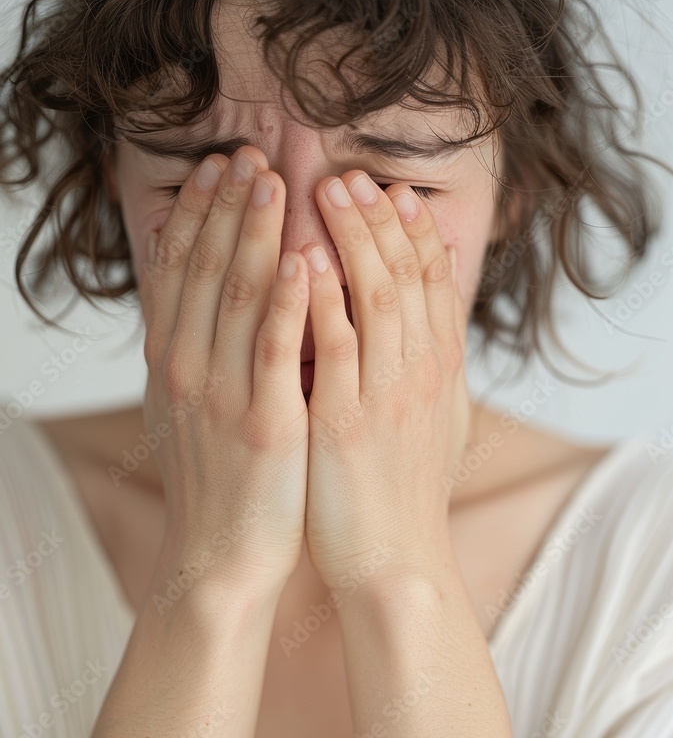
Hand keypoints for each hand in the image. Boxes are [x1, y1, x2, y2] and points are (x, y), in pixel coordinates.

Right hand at [140, 147, 310, 603]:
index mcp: (168, 363)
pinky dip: (288, 303)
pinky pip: (276, 353)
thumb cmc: (211, 482)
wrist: (217, 556)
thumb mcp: (182, 410)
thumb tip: (195, 296)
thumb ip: (189, 351)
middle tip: (247, 154)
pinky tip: (302, 260)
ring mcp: (223, 396)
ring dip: (255, 235)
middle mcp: (187, 370)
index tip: (216, 168)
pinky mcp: (265, 425)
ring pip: (237, 299)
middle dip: (226, 207)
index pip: (177, 271)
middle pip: (205, 270)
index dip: (196, 214)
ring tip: (273, 183)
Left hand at [301, 172, 470, 594]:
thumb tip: (413, 330)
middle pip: (405, 276)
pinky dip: (322, 301)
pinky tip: (301, 262)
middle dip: (378, 221)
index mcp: (436, 372)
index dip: (410, 234)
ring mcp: (385, 395)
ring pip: (376, 297)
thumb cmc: (398, 494)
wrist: (392, 562)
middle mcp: (419, 375)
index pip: (430, 284)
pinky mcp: (348, 422)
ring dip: (352, 241)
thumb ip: (421, 372)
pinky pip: (335, 348)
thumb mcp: (428, 425)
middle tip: (352, 175)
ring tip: (327, 192)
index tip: (389, 193)